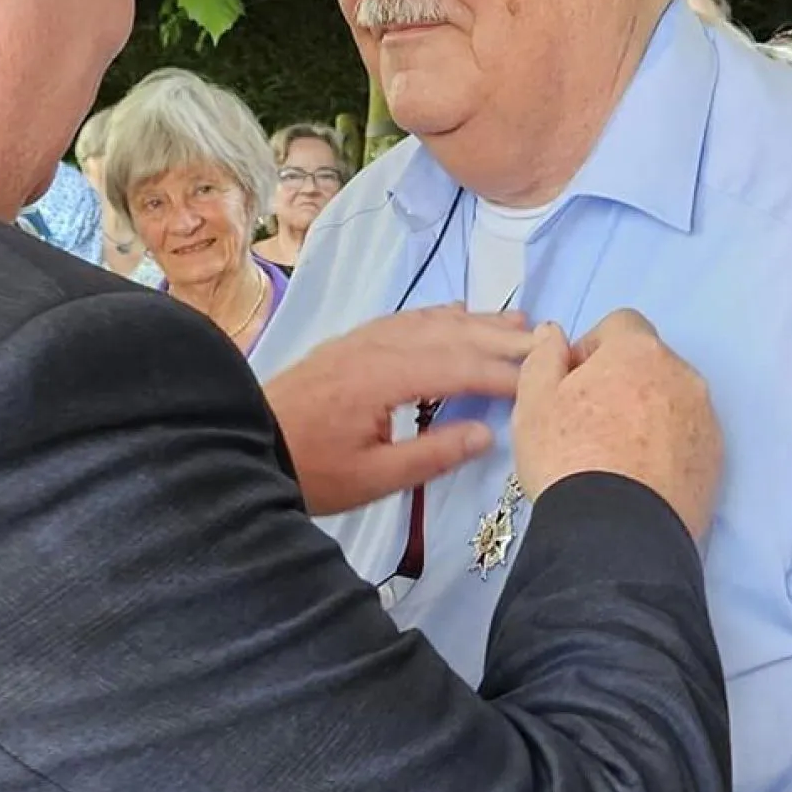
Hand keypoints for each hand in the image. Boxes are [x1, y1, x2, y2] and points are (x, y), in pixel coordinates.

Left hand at [264, 306, 534, 515]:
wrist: (243, 445)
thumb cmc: (309, 471)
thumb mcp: (372, 478)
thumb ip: (432, 455)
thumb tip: (488, 433)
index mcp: (383, 378)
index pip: (460, 368)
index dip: (505, 374)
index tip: (544, 380)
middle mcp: (375, 347)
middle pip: (451, 335)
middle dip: (501, 339)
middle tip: (548, 341)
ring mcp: (361, 340)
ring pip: (430, 321)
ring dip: (476, 321)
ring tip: (518, 323)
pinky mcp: (349, 344)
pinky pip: (405, 319)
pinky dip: (439, 315)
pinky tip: (457, 313)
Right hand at [514, 309, 720, 539]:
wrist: (617, 535)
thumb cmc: (568, 458)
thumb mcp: (533, 403)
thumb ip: (543, 357)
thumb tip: (553, 333)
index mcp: (639, 351)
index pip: (620, 324)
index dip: (592, 348)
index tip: (572, 383)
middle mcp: (682, 376)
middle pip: (649, 363)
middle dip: (621, 382)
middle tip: (587, 423)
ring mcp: (706, 420)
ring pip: (671, 401)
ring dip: (646, 414)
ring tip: (614, 456)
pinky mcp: (716, 462)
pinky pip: (687, 439)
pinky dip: (666, 448)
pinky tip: (638, 478)